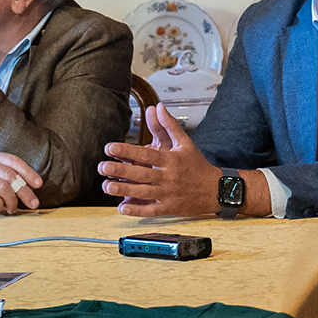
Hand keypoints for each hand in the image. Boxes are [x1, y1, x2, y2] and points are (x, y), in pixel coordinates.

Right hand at [0, 151, 45, 214]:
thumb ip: (3, 176)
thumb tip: (30, 187)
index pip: (13, 161)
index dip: (29, 173)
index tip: (39, 185)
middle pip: (11, 176)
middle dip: (25, 191)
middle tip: (33, 204)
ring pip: (3, 187)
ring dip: (12, 201)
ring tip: (12, 209)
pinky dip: (0, 206)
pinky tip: (1, 210)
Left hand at [97, 105, 220, 216]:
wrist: (216, 190)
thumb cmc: (198, 166)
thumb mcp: (185, 143)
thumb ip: (169, 125)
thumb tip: (157, 107)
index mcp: (170, 160)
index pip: (145, 154)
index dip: (126, 151)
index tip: (109, 148)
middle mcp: (168, 177)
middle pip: (141, 174)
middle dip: (119, 171)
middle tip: (102, 167)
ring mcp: (168, 194)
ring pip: (143, 193)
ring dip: (123, 190)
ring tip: (107, 186)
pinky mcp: (169, 208)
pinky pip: (150, 210)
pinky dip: (136, 210)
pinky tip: (122, 207)